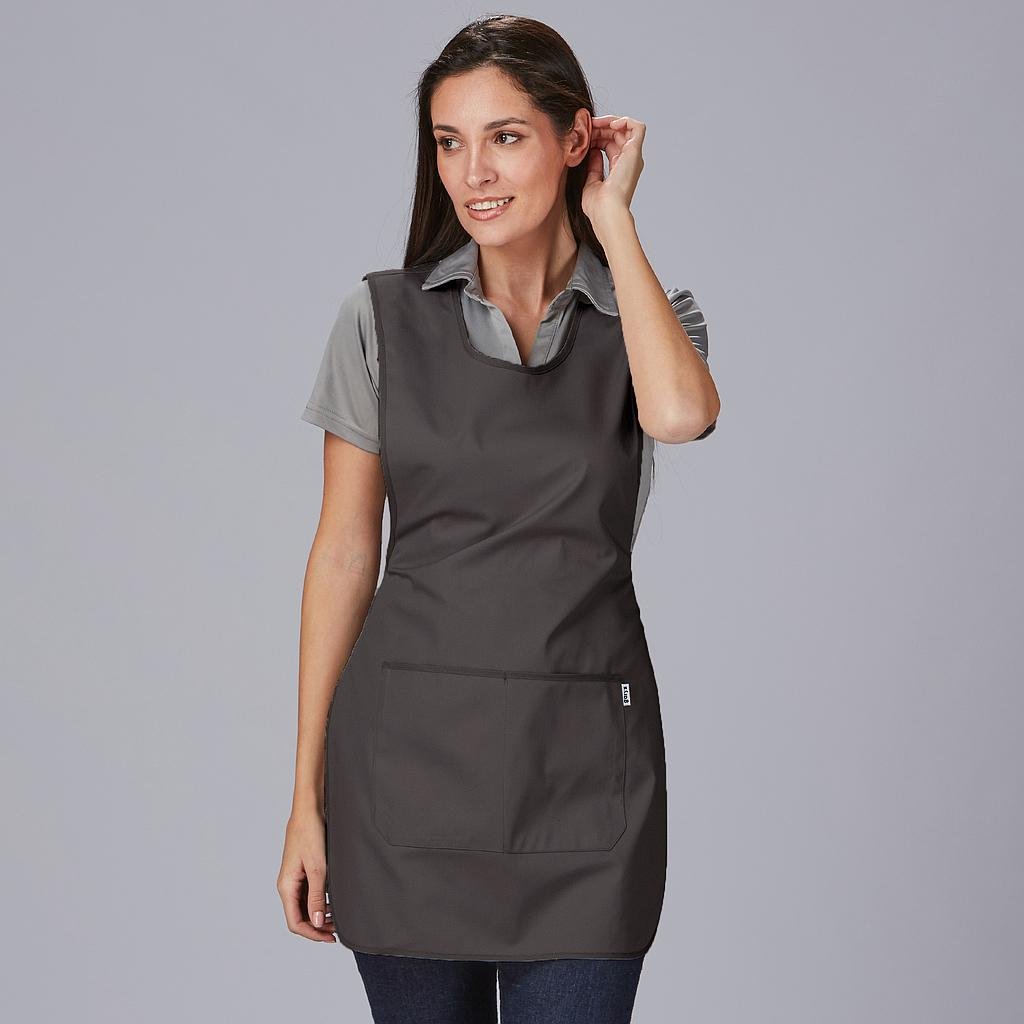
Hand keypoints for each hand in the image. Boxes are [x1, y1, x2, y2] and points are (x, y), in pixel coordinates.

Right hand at [277, 809, 336, 941]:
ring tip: (337, 919)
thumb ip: (316, 897)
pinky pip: (308, 894)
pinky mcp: (302, 872)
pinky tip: (333, 903)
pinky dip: (320, 903)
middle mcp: (288, 885)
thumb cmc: (311, 835)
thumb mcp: (317, 868)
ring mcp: (295, 879)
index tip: (330, 937)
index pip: (295, 922)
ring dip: (319, 915)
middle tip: (337, 931)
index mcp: (286, 887)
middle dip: (317, 927)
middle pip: (299, 917)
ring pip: (305, 906)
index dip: (312, 933)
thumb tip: (317, 922)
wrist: (310, 811)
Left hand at [581, 114, 645, 231]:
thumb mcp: (591, 182)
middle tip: (586, 126)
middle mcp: (628, 162)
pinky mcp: (634, 152)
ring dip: (609, 122)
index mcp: (619, 169)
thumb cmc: (597, 206)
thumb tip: (592, 151)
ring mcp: (633, 157)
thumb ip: (593, 166)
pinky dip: (624, 120)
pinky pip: (637, 127)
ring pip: (625, 128)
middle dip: (600, 127)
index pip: (610, 144)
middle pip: (617, 134)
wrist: (606, 213)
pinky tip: (609, 124)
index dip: (597, 136)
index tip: (583, 135)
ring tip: (594, 123)